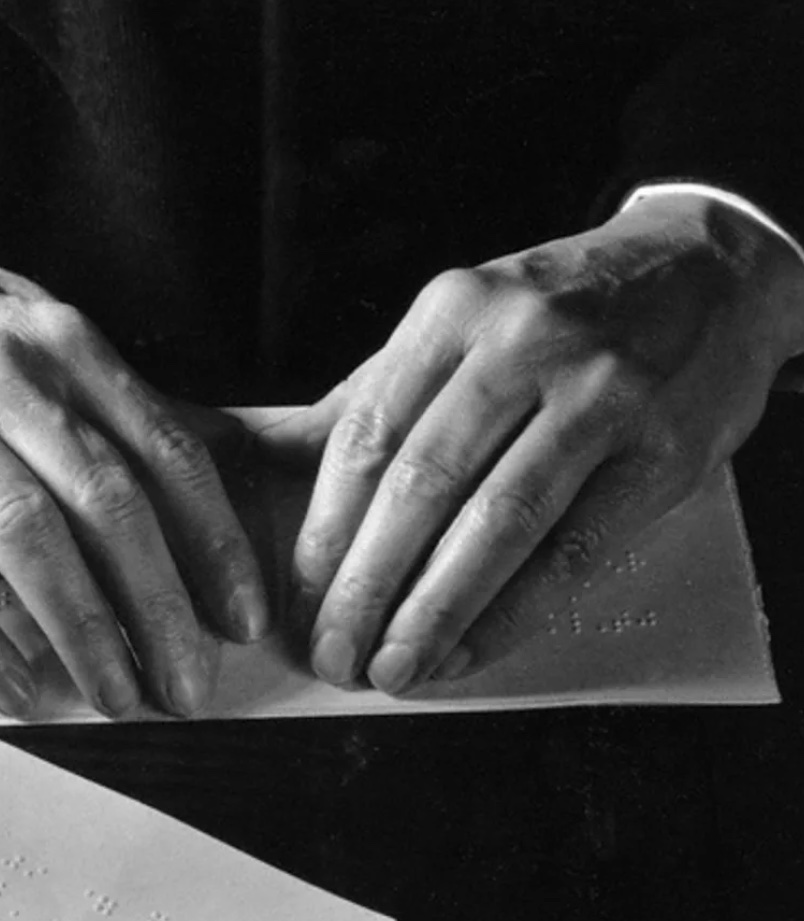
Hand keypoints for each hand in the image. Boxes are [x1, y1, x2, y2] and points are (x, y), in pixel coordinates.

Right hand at [0, 223, 267, 717]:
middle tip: (191, 683)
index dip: (214, 541)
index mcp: (63, 342)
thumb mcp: (30, 323)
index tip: (241, 612)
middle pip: (109, 505)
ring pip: (27, 537)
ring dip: (83, 630)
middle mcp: (6, 376)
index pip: (167, 451)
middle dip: (162, 607)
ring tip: (117, 695)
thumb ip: (108, 394)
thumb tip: (196, 463)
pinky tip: (13, 687)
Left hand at [262, 193, 803, 693]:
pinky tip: (469, 649)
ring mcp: (600, 391)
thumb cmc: (561, 314)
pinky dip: (513, 612)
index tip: (302, 599)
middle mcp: (522, 341)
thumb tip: (272, 454)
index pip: (368, 434)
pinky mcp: (663, 448)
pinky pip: (574, 548)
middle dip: (366, 584)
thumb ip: (376, 394)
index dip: (326, 530)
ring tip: (394, 667)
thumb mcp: (463, 325)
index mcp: (454, 310)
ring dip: (432, 611)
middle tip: (335, 652)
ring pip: (495, 521)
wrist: (707, 271)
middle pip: (421, 483)